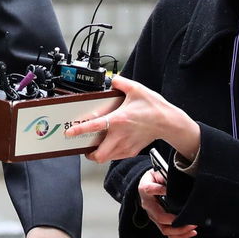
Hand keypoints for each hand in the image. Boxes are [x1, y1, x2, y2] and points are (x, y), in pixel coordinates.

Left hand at [68, 75, 199, 163]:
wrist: (169, 123)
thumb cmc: (154, 108)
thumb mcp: (137, 89)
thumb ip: (120, 83)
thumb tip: (112, 79)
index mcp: (118, 119)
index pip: (94, 127)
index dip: (79, 130)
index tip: (69, 132)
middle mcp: (120, 135)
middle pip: (98, 154)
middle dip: (87, 153)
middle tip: (83, 145)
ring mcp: (126, 145)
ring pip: (106, 158)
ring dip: (97, 154)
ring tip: (94, 146)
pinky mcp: (132, 151)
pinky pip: (115, 156)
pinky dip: (109, 153)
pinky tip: (109, 144)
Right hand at [138, 169, 196, 237]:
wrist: (147, 186)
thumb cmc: (154, 179)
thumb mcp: (157, 172)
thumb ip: (164, 175)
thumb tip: (175, 184)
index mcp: (145, 189)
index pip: (149, 189)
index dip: (159, 190)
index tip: (168, 190)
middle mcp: (148, 205)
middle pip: (160, 217)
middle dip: (176, 221)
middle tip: (190, 219)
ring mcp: (153, 215)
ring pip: (164, 229)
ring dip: (180, 231)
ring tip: (192, 227)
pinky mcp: (158, 222)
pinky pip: (168, 233)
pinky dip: (180, 235)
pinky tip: (191, 232)